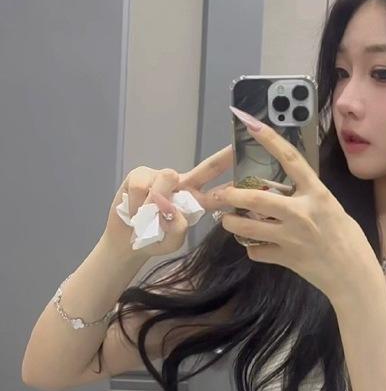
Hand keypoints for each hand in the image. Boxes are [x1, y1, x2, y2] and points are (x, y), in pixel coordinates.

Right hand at [103, 144, 234, 260]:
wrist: (125, 242)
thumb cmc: (154, 240)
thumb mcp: (171, 241)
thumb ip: (176, 227)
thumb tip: (169, 203)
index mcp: (196, 202)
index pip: (222, 190)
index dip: (237, 181)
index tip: (256, 172)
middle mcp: (184, 185)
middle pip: (208, 167)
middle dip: (224, 158)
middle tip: (237, 149)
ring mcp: (162, 177)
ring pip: (166, 180)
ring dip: (155, 204)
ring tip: (146, 219)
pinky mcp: (141, 174)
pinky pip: (143, 186)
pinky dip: (137, 204)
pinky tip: (134, 212)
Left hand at [190, 116, 379, 301]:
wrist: (354, 276)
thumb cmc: (348, 239)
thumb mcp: (331, 208)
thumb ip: (308, 198)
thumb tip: (284, 190)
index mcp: (317, 194)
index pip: (290, 159)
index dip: (269, 139)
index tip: (249, 122)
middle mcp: (302, 212)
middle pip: (255, 198)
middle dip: (230, 195)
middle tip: (218, 194)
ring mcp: (291, 237)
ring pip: (246, 226)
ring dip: (232, 222)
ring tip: (228, 220)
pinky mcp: (285, 258)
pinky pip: (256, 251)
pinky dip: (252, 248)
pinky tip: (257, 246)